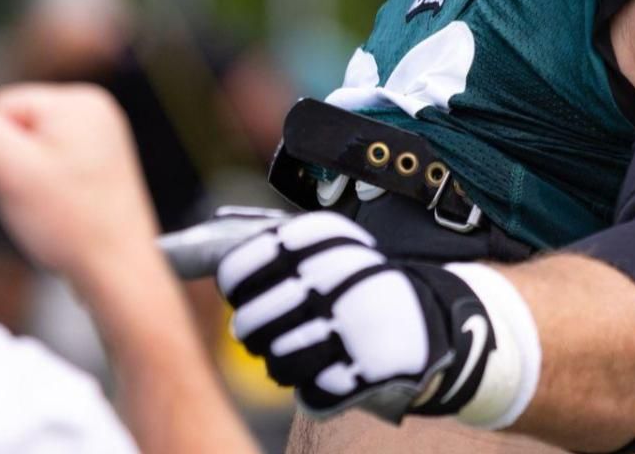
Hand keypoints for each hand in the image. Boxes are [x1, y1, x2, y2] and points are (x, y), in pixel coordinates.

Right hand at [0, 83, 157, 283]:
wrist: (118, 271)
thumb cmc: (67, 221)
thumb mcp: (9, 171)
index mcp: (78, 100)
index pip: (0, 106)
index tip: (25, 183)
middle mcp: (96, 109)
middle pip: (16, 124)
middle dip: (13, 162)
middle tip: (39, 198)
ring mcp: (102, 136)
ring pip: (30, 147)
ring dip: (27, 177)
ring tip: (53, 206)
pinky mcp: (102, 163)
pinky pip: (51, 164)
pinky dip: (46, 187)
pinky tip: (63, 209)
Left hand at [215, 212, 496, 420]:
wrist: (431, 323)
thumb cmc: (358, 288)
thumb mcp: (326, 252)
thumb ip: (273, 253)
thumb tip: (203, 266)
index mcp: (323, 239)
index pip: (240, 269)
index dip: (236, 288)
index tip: (242, 294)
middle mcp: (336, 278)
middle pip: (249, 326)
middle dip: (253, 335)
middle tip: (262, 335)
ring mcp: (353, 325)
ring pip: (275, 366)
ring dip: (281, 367)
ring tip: (296, 357)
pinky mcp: (369, 370)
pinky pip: (311, 396)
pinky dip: (316, 392)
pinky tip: (329, 375)